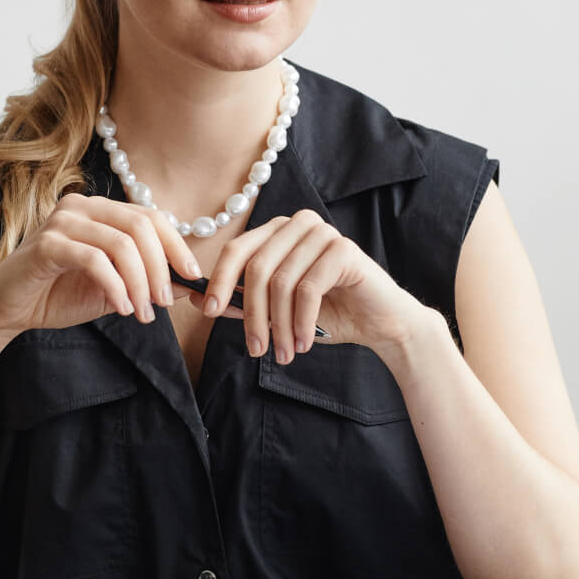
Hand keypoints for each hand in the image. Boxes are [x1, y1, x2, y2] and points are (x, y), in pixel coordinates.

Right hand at [0, 193, 202, 340]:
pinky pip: (95, 260)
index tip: (193, 276)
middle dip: (161, 267)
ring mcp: (62, 221)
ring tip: (142, 313)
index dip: (176, 246)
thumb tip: (189, 283)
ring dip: (139, 283)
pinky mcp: (47, 244)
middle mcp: (81, 206)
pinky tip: (121, 308)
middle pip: (140, 226)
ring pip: (121, 244)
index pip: (150, 217)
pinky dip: (116, 287)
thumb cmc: (57, 295)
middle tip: (164, 302)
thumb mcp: (112, 288)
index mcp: (99, 210)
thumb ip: (145, 281)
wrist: (6, 311)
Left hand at [200, 210, 426, 362]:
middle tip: (255, 349)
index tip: (208, 312)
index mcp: (278, 231)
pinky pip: (308, 289)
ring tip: (283, 354)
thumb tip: (198, 299)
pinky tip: (304, 343)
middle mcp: (298, 224)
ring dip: (279, 326)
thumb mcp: (277, 310)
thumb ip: (241, 301)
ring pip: (281, 282)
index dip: (218, 280)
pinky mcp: (343, 249)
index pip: (237, 249)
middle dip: (251, 314)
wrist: (380, 323)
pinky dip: (301, 322)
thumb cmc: (328, 314)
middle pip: (257, 267)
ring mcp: (322, 233)